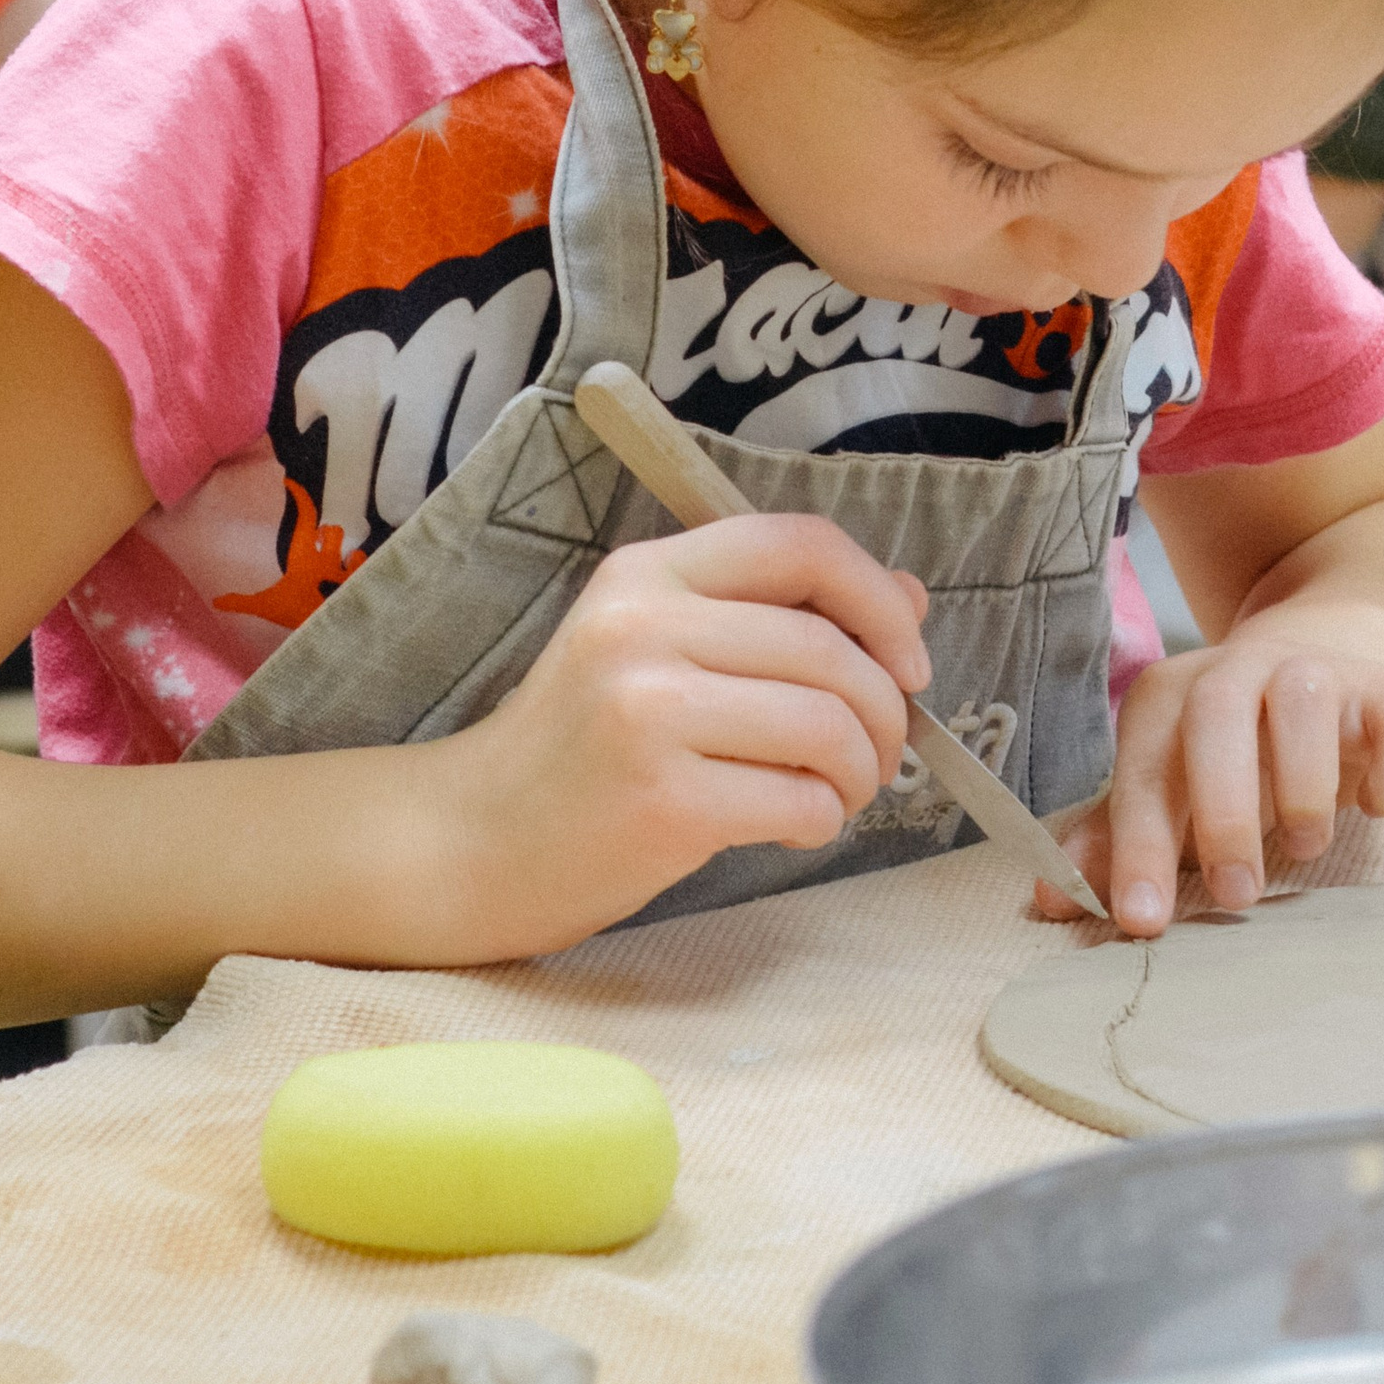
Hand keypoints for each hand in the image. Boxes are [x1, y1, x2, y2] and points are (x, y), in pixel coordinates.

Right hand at [397, 515, 931, 958]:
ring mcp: (647, 713)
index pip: (800, 543)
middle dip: (886, 712)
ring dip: (860, 773)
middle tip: (876, 756)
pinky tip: (790, 826)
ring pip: (828, 726)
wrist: (473, 840)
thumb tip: (908, 601)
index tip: (909, 660)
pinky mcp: (662, 802)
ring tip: (833, 793)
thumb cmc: (581, 748)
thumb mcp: (659, 650)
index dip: (878, 597)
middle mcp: (643, 628)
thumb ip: (775, 616)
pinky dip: (820, 821)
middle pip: (830, 648)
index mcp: (646, 575)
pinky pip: (800, 800)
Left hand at [1046, 601, 1383, 938]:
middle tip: (1235, 892)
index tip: (1140, 920)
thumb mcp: (1179, 784)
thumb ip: (1121, 837)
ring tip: (1304, 848)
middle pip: (1216, 716)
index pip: (1145, 766)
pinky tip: (1378, 807)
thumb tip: (1051, 902)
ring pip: (1304, 701)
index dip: (1138, 844)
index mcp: (1175, 696)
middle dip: (1222, 811)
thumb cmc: (1243, 743)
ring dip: (1302, 785)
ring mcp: (1322, 672)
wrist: (1339, 651)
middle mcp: (1242, 670)